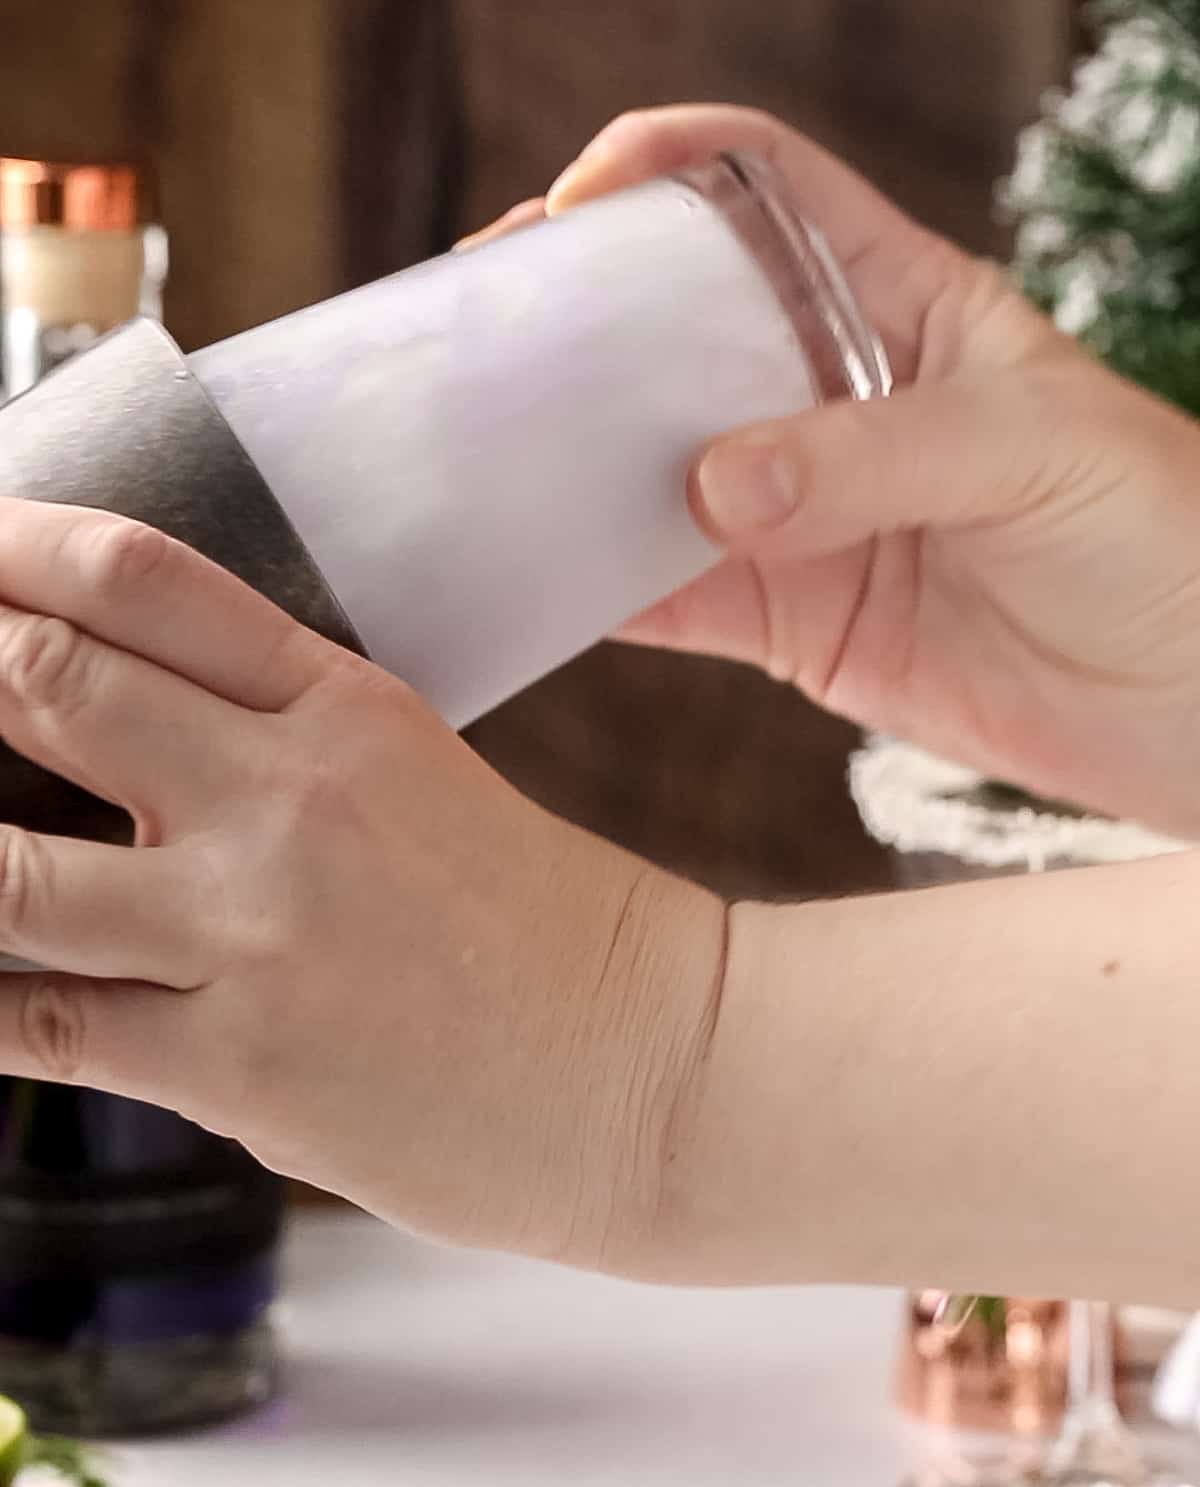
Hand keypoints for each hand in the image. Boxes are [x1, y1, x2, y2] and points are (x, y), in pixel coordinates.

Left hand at [0, 501, 721, 1267]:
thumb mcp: (425, 785)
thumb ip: (279, 754)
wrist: (653, 1076)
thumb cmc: (554, 941)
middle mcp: (286, 802)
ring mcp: (254, 933)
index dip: (10, 545)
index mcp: (345, 710)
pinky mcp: (237, 1064)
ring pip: (8, 870)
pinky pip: (45, 1023)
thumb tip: (125, 760)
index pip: (139, 580)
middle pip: (45, 678)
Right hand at [541, 106, 1199, 839]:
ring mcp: (802, 512)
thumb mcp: (1031, 452)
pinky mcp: (790, 622)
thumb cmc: (1157, 537)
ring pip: (654, 470)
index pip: (765, 190)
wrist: (1190, 708)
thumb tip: (709, 487)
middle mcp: (832, 398)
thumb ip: (871, 457)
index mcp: (903, 305)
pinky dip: (603, 594)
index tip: (577, 205)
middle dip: (579, 319)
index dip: (667, 169)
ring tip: (486, 459)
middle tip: (487, 334)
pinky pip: (672, 600)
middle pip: (677, 327)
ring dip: (572, 465)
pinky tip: (543, 581)